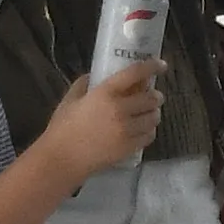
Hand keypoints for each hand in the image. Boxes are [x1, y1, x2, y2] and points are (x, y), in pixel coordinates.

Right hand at [42, 63, 163, 180]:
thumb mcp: (70, 99)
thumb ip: (84, 83)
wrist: (62, 159)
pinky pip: (149, 135)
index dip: (152, 66)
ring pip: (153, 118)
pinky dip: (149, 130)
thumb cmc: (63, 128)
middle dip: (155, 96)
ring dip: (153, 113)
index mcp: (105, 93)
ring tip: (148, 114)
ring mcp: (127, 130)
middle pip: (151, 98)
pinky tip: (143, 130)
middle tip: (153, 96)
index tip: (160, 65)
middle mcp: (120, 109)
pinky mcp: (129, 147)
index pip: (135, 73)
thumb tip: (95, 76)